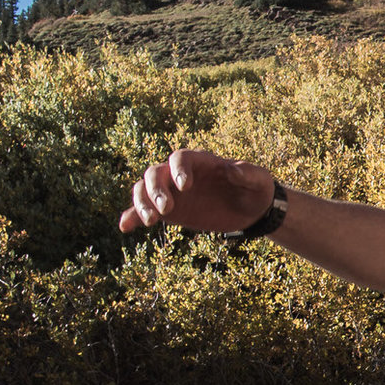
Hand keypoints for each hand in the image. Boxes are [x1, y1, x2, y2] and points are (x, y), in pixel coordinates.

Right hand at [118, 148, 278, 233]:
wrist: (251, 208)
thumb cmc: (255, 188)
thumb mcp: (259, 180)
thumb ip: (249, 173)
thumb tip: (233, 170)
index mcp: (200, 162)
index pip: (180, 158)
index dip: (178, 169)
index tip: (185, 186)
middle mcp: (179, 174)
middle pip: (155, 173)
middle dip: (156, 189)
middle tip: (166, 208)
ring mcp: (170, 192)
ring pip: (143, 190)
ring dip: (141, 203)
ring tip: (151, 221)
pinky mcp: (168, 211)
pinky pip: (144, 210)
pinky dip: (132, 216)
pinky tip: (125, 227)